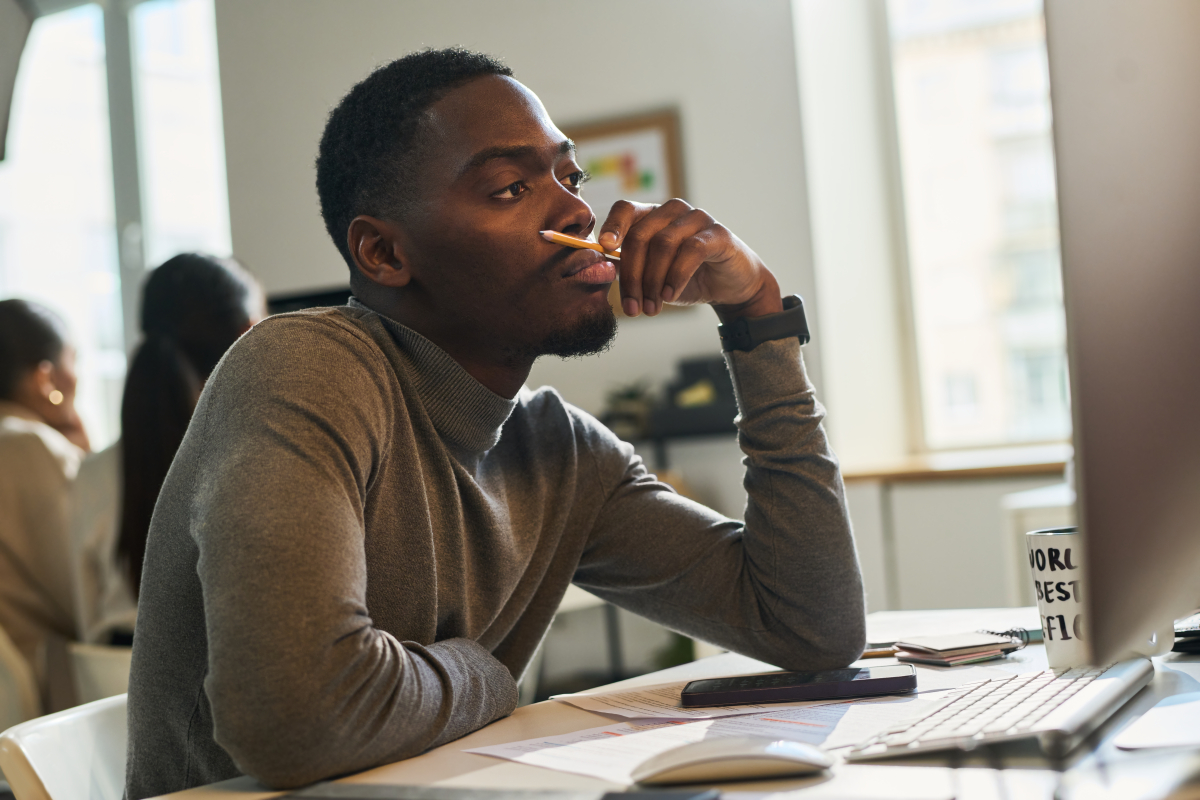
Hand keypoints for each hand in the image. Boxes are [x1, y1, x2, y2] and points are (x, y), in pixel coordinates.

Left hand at [597, 199, 782, 318]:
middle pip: (640, 235)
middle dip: (632, 276)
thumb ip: (625, 267)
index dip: (612, 226)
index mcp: (652, 216)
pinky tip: (670, 296)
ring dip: (652, 281)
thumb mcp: (649, 276)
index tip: (605, 248)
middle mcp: (673, 211)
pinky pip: (691, 251)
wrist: (729, 287)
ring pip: (663, 244)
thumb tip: (596, 267)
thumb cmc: (685, 279)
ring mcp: (697, 219)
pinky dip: (676, 276)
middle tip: (631, 308)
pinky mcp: (718, 234)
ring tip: (651, 308)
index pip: (625, 209)